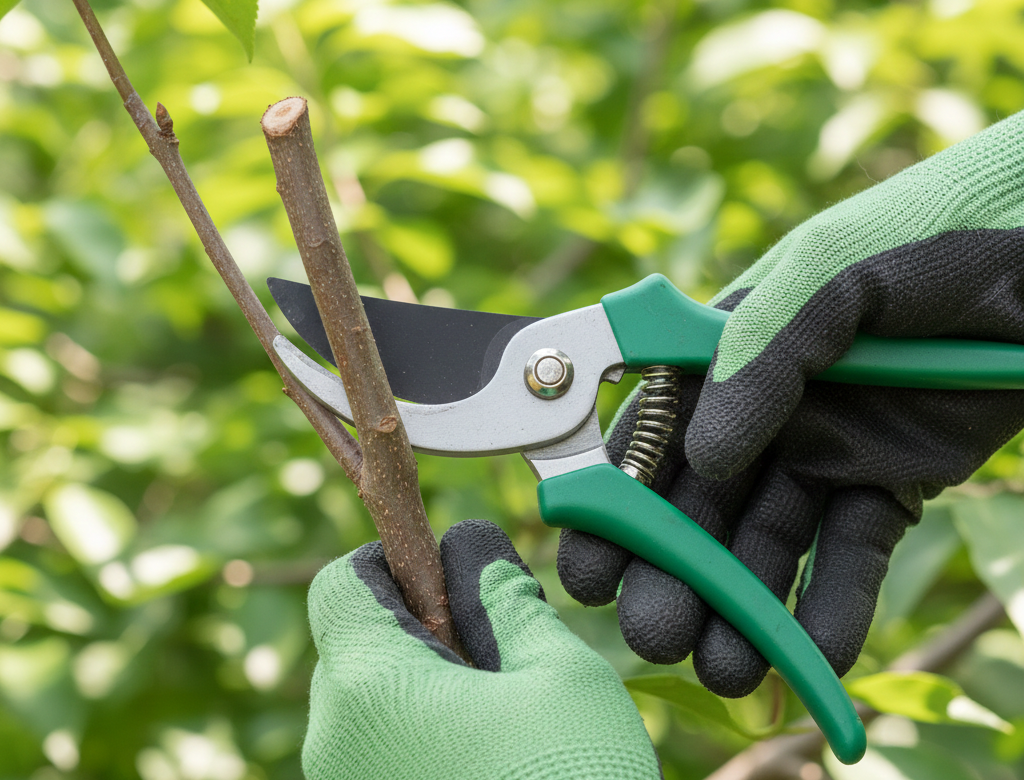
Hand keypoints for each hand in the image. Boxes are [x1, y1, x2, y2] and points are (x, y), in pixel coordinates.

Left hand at [303, 519, 662, 779]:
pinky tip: (490, 762)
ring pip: (371, 705)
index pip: (342, 583)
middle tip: (498, 651)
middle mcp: (334, 742)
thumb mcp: (558, 679)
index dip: (395, 561)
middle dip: (421, 627)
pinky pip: (380, 756)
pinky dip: (423, 738)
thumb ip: (506, 602)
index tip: (453, 578)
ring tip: (504, 717)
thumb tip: (474, 551)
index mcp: (369, 687)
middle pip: (356, 643)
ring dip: (428, 687)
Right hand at [558, 109, 1023, 697]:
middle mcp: (765, 408)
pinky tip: (811, 657)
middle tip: (654, 636)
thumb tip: (704, 455)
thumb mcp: (836, 273)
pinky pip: (851, 554)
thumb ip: (763, 350)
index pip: (651, 434)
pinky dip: (830, 608)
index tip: (589, 567)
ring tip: (724, 669)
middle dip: (672, 574)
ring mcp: (826, 449)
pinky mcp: (891, 484)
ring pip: (766, 543)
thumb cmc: (936, 235)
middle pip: (699, 505)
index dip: (614, 503)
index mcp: (728, 349)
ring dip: (740, 608)